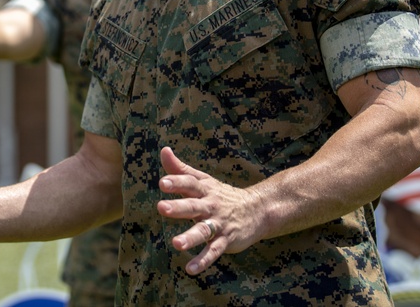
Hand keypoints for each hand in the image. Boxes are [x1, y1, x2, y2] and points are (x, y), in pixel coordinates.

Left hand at [156, 147, 262, 274]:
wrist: (258, 210)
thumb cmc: (222, 194)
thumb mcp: (203, 180)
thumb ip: (181, 169)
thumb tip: (163, 150)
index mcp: (204, 190)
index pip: (190, 183)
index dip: (177, 182)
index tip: (163, 183)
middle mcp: (211, 206)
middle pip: (194, 206)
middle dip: (179, 207)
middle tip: (161, 208)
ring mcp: (219, 224)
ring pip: (204, 231)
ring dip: (190, 237)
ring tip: (176, 244)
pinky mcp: (226, 240)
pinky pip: (214, 251)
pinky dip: (203, 260)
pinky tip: (190, 269)